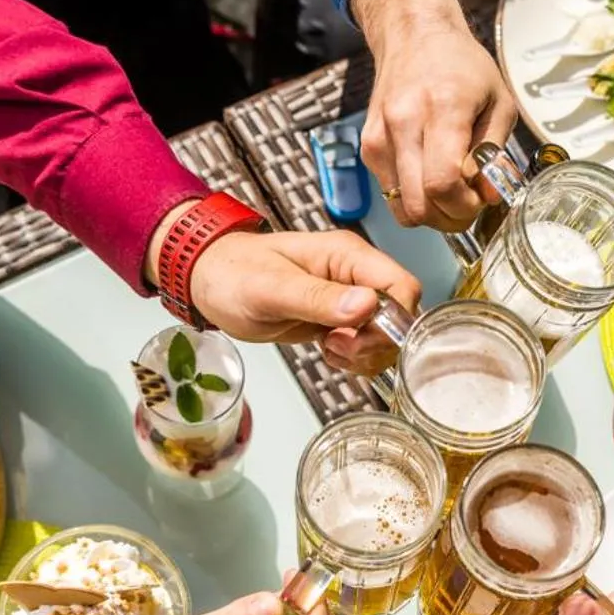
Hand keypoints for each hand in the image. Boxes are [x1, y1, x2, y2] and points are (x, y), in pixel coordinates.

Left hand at [188, 229, 420, 372]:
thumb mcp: (271, 290)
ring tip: (328, 350)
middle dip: (376, 343)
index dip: (394, 320)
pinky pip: (366, 344)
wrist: (211, 282)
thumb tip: (367, 306)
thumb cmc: (232, 275)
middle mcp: (355, 275)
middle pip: (399, 316)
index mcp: (347, 256)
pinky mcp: (340, 319)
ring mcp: (349, 298)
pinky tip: (327, 352)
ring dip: (365, 355)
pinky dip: (354, 358)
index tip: (359, 340)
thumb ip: (319, 298)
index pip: (402, 287)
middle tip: (337, 348)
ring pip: (386, 335)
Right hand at [352, 0, 515, 230]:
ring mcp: (380, 138)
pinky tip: (429, 175)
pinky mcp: (369, 147)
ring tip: (451, 193)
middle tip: (468, 204)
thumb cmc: (461, 65)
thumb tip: (489, 196)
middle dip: (449, 218)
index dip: (464, 206)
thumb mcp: (498, 102)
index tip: (480, 199)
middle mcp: (404, 125)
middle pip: (420, 205)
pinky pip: (391, 194)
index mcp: (442, 110)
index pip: (443, 184)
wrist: (414, 35)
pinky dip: (414, 197)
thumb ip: (495, 153)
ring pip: (402, 208)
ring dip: (431, 213)